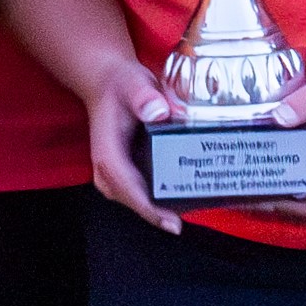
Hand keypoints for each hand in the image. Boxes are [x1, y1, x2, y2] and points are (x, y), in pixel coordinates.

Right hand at [79, 55, 185, 233]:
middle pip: (136, 202)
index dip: (150, 210)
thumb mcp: (132, 83)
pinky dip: (163, 194)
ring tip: (197, 204)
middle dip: (163, 213)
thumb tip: (158, 113)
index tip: (172, 223)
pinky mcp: (126, 172)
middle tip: (197, 211)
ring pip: (141, 200)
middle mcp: (109, 170)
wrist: (108, 82)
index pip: (128, 189)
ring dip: (165, 206)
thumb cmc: (120, 84)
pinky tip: (187, 191)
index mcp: (108, 154)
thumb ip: (144, 96)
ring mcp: (117, 174)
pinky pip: (144, 191)